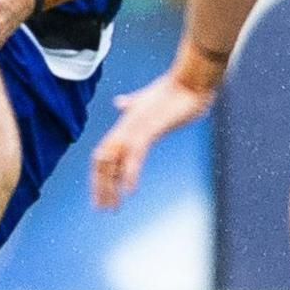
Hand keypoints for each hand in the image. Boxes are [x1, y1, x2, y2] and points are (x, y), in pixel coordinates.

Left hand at [90, 70, 216, 208]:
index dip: (98, 175)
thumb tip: (120, 102)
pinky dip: (130, 172)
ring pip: (113, 159)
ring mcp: (136, 128)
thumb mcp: (146, 100)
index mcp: (125, 125)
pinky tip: (130, 189)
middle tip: (101, 208)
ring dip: (111, 185)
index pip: (103, 153)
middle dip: (100, 185)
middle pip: (103, 159)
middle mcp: (126, 127)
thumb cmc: (174, 90)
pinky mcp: (149, 128)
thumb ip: (132, 104)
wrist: (191, 80)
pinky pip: (135, 154)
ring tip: (112, 206)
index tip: (100, 195)